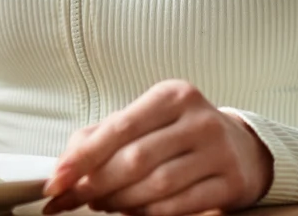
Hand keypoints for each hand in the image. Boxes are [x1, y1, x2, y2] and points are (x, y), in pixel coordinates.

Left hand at [42, 80, 271, 215]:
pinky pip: (180, 206)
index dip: (83, 157)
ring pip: (157, 186)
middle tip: (75, 199)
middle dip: (97, 184)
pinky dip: (149, 213)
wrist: (241, 147)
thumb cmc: (180, 132)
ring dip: (120, 202)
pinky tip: (133, 212)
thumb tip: (64, 166)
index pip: (119, 127)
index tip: (56, 181)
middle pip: (136, 159)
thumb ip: (103, 135)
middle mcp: (199, 119)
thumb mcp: (147, 120)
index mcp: (173, 94)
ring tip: (102, 204)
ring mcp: (218, 151)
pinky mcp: (231, 182)